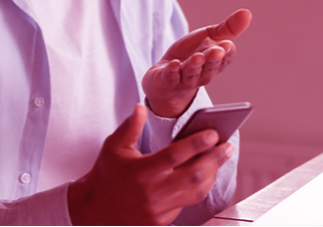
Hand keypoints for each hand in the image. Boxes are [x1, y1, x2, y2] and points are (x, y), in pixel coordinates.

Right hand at [67, 104, 234, 225]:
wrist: (95, 211)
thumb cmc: (106, 174)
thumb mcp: (113, 147)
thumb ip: (130, 126)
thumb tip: (142, 106)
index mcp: (142, 171)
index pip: (176, 155)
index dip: (197, 143)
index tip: (213, 133)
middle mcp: (154, 192)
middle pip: (194, 176)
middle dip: (214, 160)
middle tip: (227, 146)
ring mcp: (160, 209)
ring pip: (195, 193)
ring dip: (211, 175)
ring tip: (219, 159)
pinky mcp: (163, 221)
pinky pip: (187, 203)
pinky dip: (198, 188)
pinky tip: (204, 175)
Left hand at [143, 9, 251, 117]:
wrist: (166, 76)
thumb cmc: (192, 53)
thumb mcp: (209, 38)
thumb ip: (227, 28)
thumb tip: (247, 13)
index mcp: (216, 62)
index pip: (225, 58)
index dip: (226, 52)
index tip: (227, 44)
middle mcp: (204, 73)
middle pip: (210, 67)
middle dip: (213, 59)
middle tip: (216, 50)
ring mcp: (186, 79)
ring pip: (192, 73)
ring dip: (194, 65)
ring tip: (197, 57)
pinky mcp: (168, 80)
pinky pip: (171, 78)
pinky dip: (172, 72)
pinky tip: (173, 64)